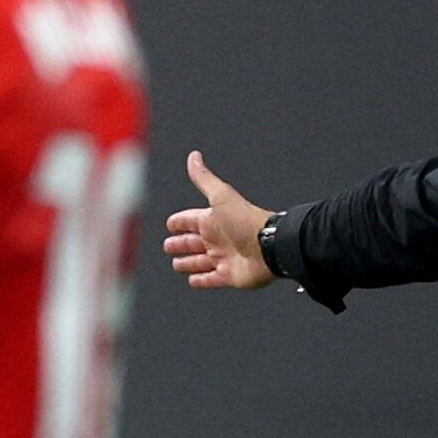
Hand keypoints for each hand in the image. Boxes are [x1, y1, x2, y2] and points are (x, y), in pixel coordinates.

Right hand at [164, 151, 274, 289]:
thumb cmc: (245, 221)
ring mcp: (223, 258)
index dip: (179, 222)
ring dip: (188, 263)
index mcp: (213, 220)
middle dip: (179, 243)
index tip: (170, 224)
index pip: (190, 220)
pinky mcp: (229, 276)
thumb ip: (204, 179)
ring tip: (176, 264)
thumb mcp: (221, 197)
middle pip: (192, 242)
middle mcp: (217, 239)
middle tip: (168, 246)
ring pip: (199, 262)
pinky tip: (192, 281)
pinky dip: (201, 281)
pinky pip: (211, 280)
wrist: (269, 246)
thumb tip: (194, 156)